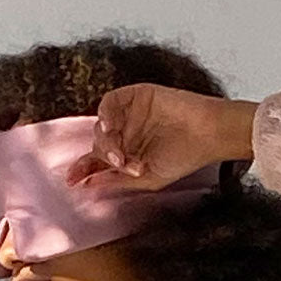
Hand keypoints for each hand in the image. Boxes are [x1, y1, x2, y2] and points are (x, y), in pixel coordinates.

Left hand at [65, 84, 258, 189]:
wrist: (208, 134)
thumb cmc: (185, 157)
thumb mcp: (148, 179)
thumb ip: (117, 181)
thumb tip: (88, 184)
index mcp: (128, 153)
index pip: (98, 161)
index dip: (83, 169)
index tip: (72, 180)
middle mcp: (127, 134)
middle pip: (98, 143)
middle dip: (103, 157)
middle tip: (119, 163)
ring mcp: (130, 115)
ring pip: (103, 125)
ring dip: (107, 140)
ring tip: (121, 153)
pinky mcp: (137, 96)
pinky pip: (111, 101)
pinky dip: (107, 113)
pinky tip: (110, 125)